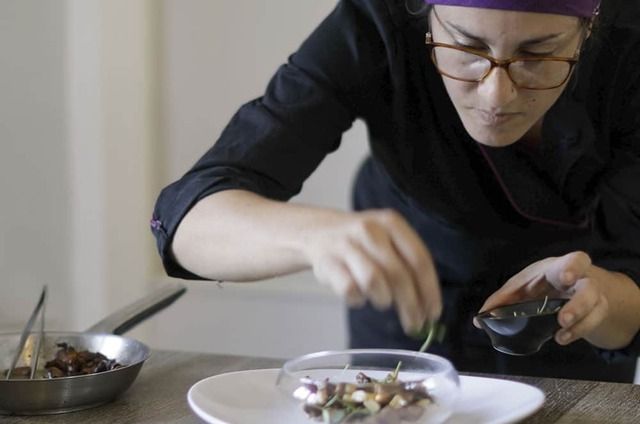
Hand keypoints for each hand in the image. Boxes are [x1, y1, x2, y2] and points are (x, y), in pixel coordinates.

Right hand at [304, 209, 441, 333]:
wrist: (318, 232)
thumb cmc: (362, 243)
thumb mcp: (388, 240)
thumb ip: (409, 267)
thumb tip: (428, 308)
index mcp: (391, 223)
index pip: (419, 259)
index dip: (429, 290)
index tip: (433, 313)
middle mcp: (370, 230)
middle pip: (399, 275)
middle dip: (411, 305)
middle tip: (415, 324)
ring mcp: (346, 245)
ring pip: (374, 282)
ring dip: (383, 300)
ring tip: (382, 301)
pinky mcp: (327, 263)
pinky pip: (350, 291)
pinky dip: (358, 300)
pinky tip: (359, 296)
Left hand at [475, 251, 611, 346]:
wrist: (573, 289)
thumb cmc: (542, 283)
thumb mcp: (522, 286)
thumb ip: (502, 300)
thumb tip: (478, 319)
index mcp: (560, 268)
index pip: (575, 261)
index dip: (572, 268)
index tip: (565, 278)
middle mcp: (581, 282)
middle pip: (590, 288)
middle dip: (580, 303)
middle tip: (563, 318)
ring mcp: (592, 300)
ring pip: (596, 309)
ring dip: (580, 323)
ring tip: (560, 333)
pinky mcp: (595, 315)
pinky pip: (593, 324)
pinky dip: (578, 332)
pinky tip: (561, 338)